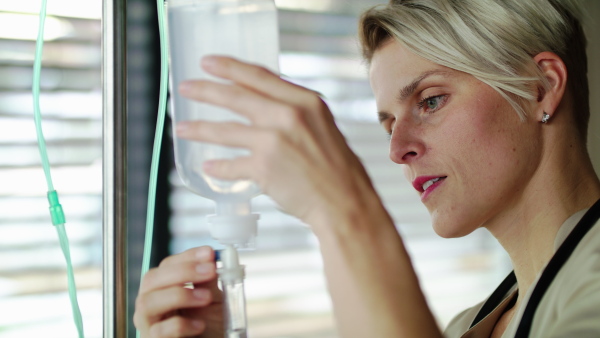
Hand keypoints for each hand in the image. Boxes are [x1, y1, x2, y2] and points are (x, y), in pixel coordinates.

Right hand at [133, 246, 222, 336]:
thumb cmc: (210, 324)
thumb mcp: (212, 298)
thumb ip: (208, 280)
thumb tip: (211, 257)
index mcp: (162, 288)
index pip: (166, 265)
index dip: (188, 256)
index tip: (209, 253)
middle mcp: (150, 303)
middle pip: (151, 279)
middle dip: (183, 271)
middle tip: (211, 271)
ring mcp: (148, 324)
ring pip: (148, 303)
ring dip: (180, 295)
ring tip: (207, 297)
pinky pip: (158, 331)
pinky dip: (180, 325)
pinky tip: (200, 325)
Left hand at [176, 56, 381, 230]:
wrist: (345, 203)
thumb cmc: (337, 169)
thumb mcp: (322, 127)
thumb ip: (296, 113)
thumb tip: (267, 106)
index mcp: (305, 102)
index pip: (259, 76)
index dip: (230, 68)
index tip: (208, 62)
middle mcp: (288, 115)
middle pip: (236, 96)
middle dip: (205, 90)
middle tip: (184, 88)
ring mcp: (274, 141)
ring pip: (225, 130)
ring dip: (199, 129)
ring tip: (181, 128)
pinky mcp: (264, 168)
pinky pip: (232, 166)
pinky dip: (218, 167)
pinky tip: (208, 167)